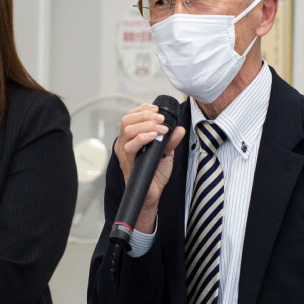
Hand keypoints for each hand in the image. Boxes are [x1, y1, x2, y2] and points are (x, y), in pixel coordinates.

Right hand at [114, 103, 184, 232]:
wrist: (152, 195)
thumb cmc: (154, 174)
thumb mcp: (166, 153)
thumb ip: (171, 140)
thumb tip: (179, 128)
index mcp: (130, 138)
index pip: (130, 117)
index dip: (142, 109)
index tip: (156, 109)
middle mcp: (124, 144)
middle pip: (127, 120)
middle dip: (145, 115)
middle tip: (160, 118)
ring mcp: (125, 153)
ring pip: (127, 130)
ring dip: (146, 125)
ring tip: (160, 128)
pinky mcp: (128, 163)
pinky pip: (130, 147)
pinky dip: (142, 138)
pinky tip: (153, 136)